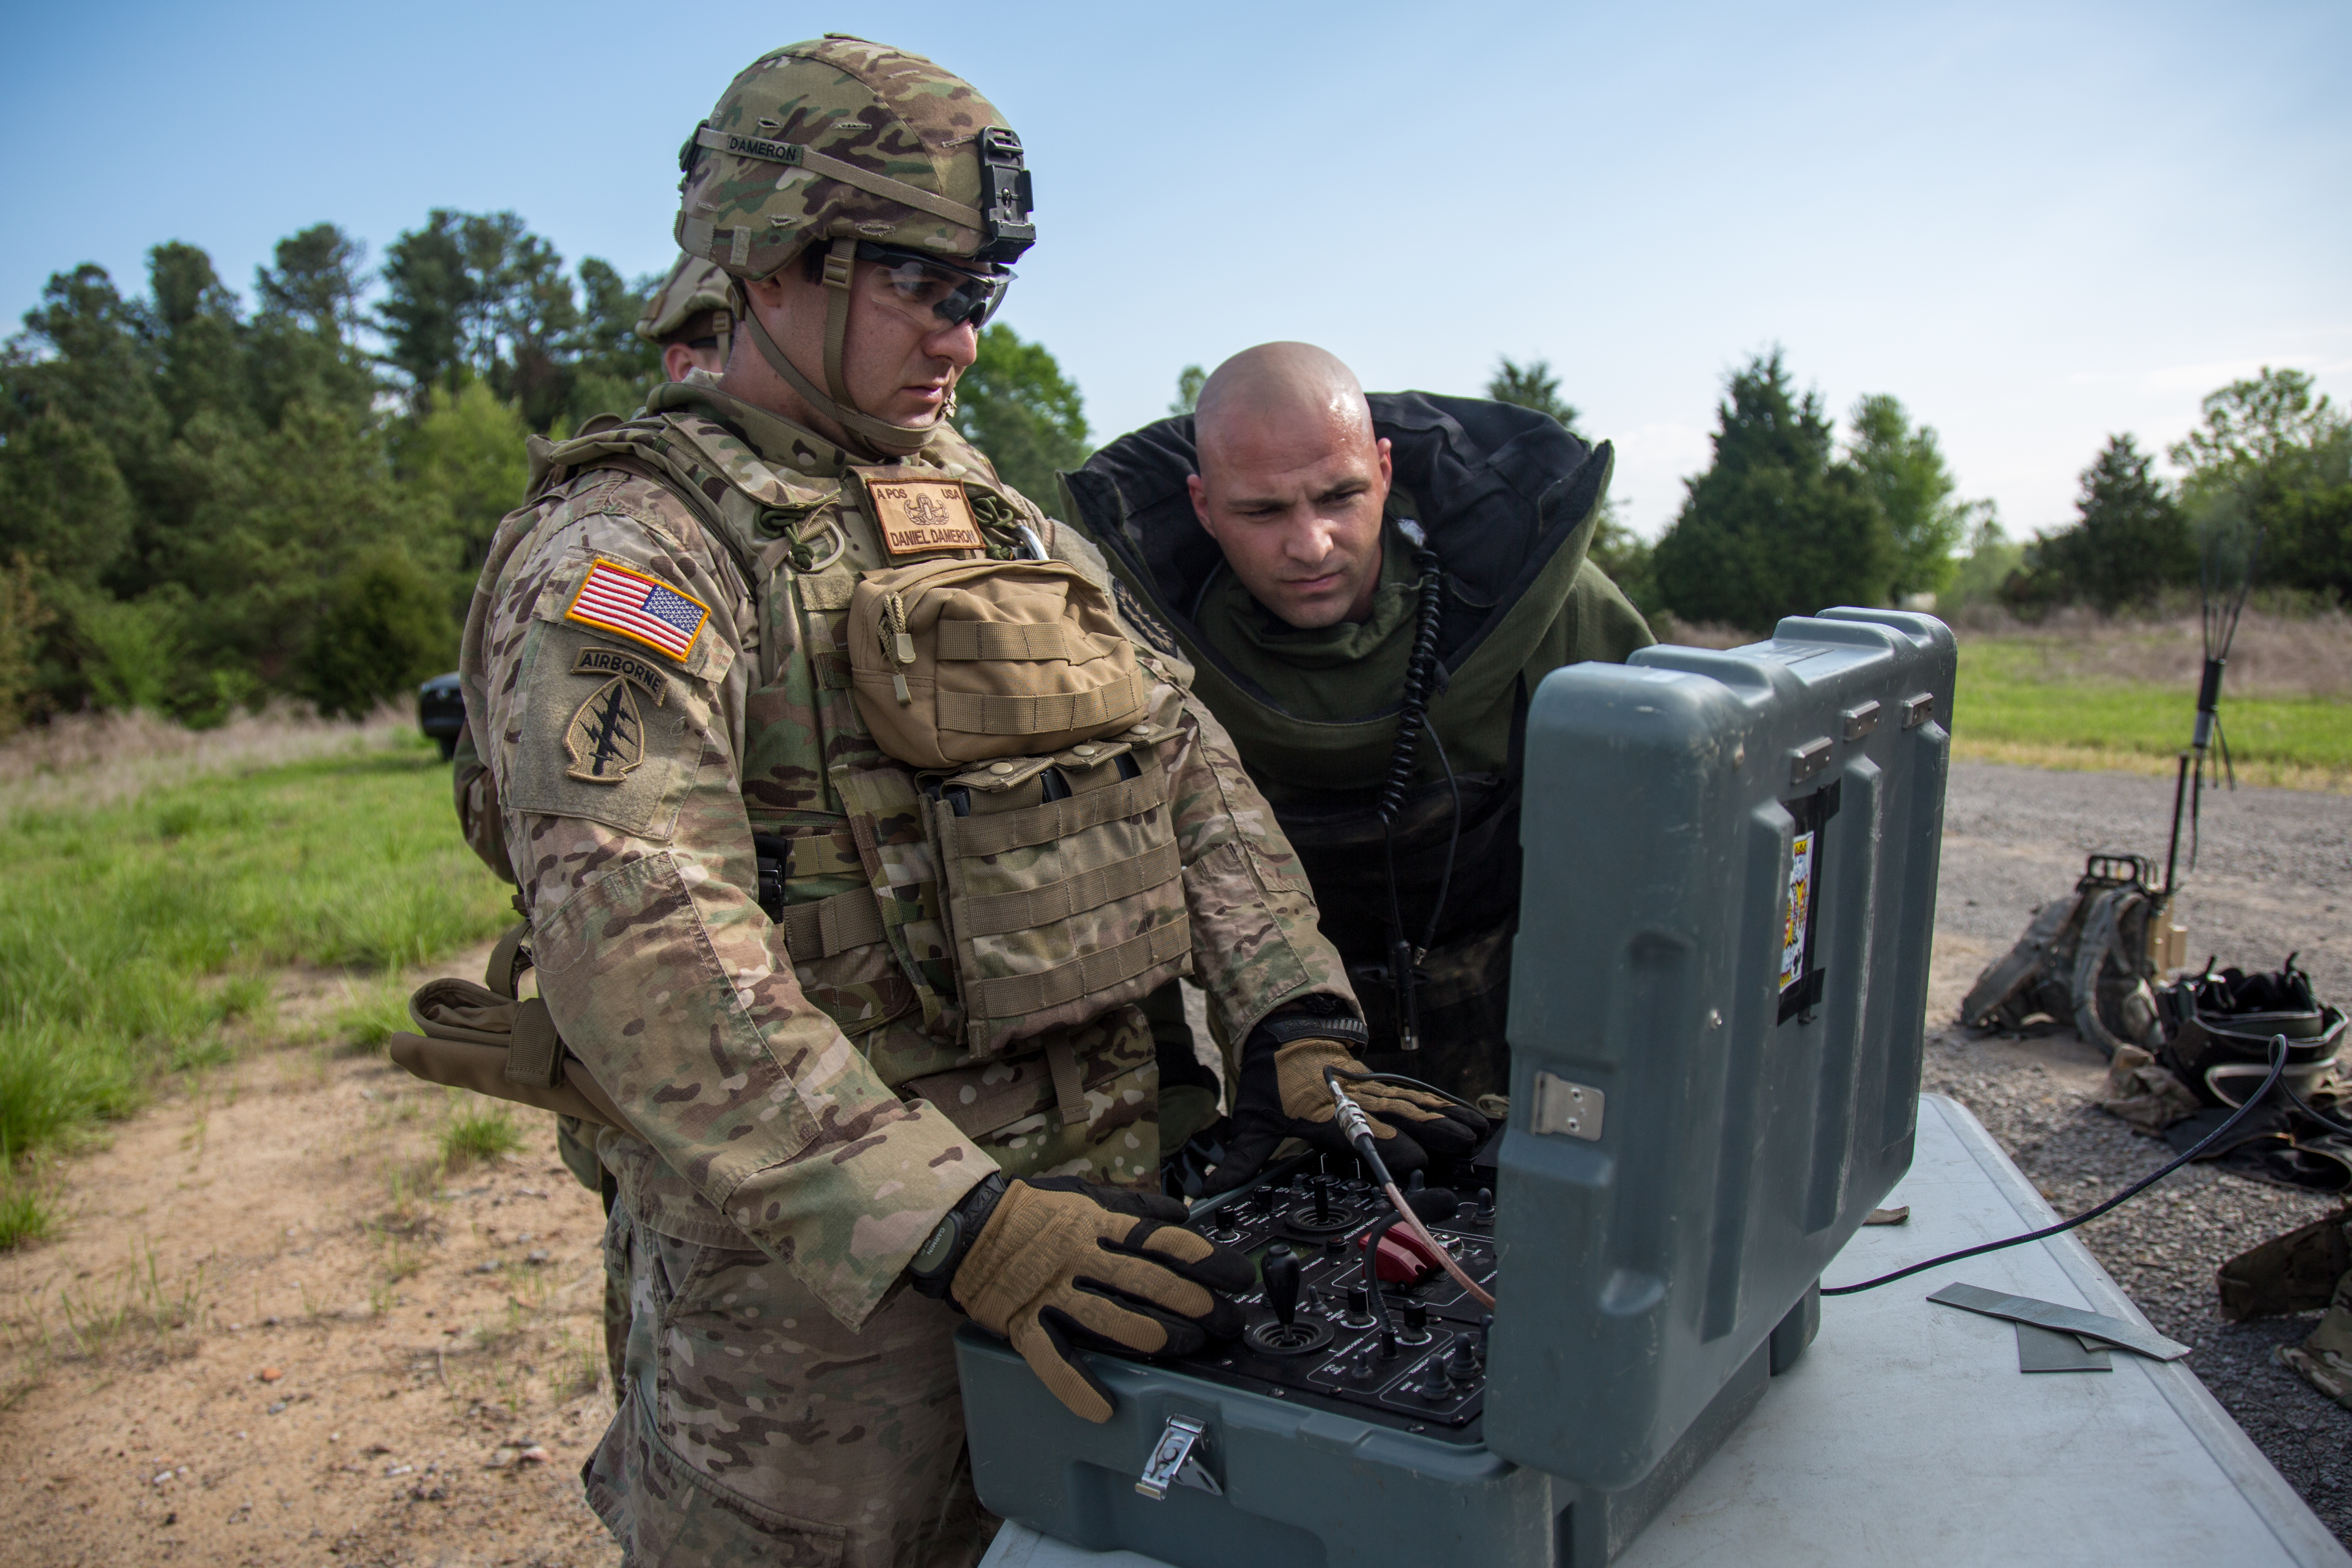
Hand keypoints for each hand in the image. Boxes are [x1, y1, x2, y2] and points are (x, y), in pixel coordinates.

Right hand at [950, 1176, 1252, 1422]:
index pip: (1162, 1241)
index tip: (1239, 1276)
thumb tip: (1180, 1215)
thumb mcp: (1084, 1195)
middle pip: (1146, 1282)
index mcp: (1097, 1224)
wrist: (966, 1226)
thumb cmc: (1031, 1211)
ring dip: (1154, 1336)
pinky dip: (1076, 1385)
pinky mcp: (1024, 1324)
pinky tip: (1103, 1407)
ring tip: (1189, 1347)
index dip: (1206, 1260)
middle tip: (1227, 1321)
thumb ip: (1133, 1206)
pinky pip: (1052, 1359)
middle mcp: (1078, 1257)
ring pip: (1109, 1319)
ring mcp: (1051, 1293)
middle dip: (1194, 1303)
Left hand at [1203, 1035, 1489, 1194]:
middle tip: (1465, 1146)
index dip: (1387, 1146)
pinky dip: (1442, 1102)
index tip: (1414, 1160)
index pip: (1359, 1133)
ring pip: (1413, 1104)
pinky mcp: (1379, 1083)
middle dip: (1433, 1132)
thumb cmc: (1271, 1077)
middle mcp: (1353, 1101)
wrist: (1280, 1025)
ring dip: (1446, 1118)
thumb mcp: (1252, 1118)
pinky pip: (1415, 1093)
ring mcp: (1370, 1090)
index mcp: (1324, 1115)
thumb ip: (1241, 1159)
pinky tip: (1466, 1111)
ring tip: (1476, 1132)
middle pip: (1398, 1117)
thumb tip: (1211, 1188)